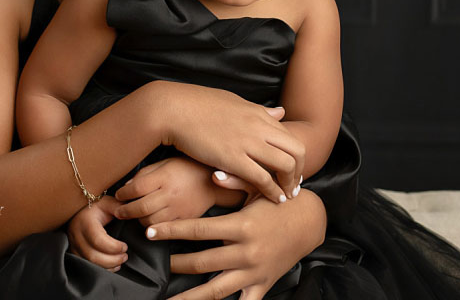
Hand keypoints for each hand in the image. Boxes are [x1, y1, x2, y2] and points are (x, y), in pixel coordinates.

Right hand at [66, 196, 127, 271]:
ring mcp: (72, 244)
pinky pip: (85, 265)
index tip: (125, 246)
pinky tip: (111, 265)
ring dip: (107, 266)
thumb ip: (119, 207)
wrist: (78, 209)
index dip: (114, 247)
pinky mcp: (73, 251)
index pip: (98, 240)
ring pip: (88, 263)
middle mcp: (76, 234)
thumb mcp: (107, 202)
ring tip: (120, 261)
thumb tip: (131, 212)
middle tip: (125, 256)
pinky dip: (100, 268)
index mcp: (85, 222)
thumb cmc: (95, 206)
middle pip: (93, 256)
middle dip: (112, 260)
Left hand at [114, 157, 232, 225]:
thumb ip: (145, 174)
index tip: (118, 194)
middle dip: (125, 211)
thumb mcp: (165, 163)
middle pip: (141, 207)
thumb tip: (126, 186)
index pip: (136, 188)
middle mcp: (171, 194)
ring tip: (135, 215)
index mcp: (165, 176)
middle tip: (118, 211)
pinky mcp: (185, 219)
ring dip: (138, 221)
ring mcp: (179, 208)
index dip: (122, 193)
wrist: (213, 181)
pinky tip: (150, 223)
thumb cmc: (186, 168)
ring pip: (151, 222)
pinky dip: (154, 228)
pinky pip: (165, 229)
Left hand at [146, 190, 326, 299]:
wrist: (309, 222)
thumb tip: (212, 173)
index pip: (198, 230)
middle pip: (201, 262)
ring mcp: (254, 272)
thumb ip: (233, 181)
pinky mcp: (262, 285)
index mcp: (241, 226)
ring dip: (190, 297)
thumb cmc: (277, 202)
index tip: (149, 232)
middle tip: (154, 263)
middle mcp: (246, 252)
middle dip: (174, 263)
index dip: (171, 231)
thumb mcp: (256, 189)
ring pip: (216, 290)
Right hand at [156, 81, 303, 201]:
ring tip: (286, 195)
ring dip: (289, 184)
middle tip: (294, 184)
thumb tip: (280, 112)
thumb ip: (258, 111)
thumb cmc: (195, 104)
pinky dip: (272, 191)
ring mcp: (247, 142)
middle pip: (297, 150)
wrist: (172, 108)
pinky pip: (263, 178)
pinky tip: (272, 199)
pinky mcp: (232, 158)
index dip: (295, 155)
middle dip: (300, 170)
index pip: (289, 135)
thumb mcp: (233, 102)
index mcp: (257, 113)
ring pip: (286, 165)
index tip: (293, 169)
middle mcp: (258, 126)